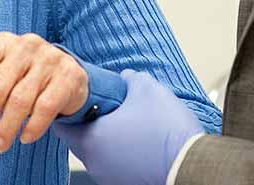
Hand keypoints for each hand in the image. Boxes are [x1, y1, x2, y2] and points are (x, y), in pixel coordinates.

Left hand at [0, 32, 88, 153]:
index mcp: (2, 43)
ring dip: (6, 128)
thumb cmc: (23, 76)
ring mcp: (49, 59)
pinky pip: (46, 106)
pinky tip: (24, 138)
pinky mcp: (67, 76)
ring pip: (21, 99)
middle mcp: (25, 46)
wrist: (67, 73)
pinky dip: (33, 126)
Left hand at [53, 70, 203, 184]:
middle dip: (92, 122)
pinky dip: (122, 152)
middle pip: (80, 139)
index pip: (62, 124)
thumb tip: (124, 78)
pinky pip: (115, 164)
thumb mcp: (147, 88)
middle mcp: (95, 163)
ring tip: (130, 123)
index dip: (70, 107)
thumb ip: (127, 79)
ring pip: (99, 152)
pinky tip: (141, 141)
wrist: (191, 165)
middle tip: (109, 107)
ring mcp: (109, 177)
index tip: (80, 98)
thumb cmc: (167, 133)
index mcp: (91, 140)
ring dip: (109, 138)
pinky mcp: (125, 184)